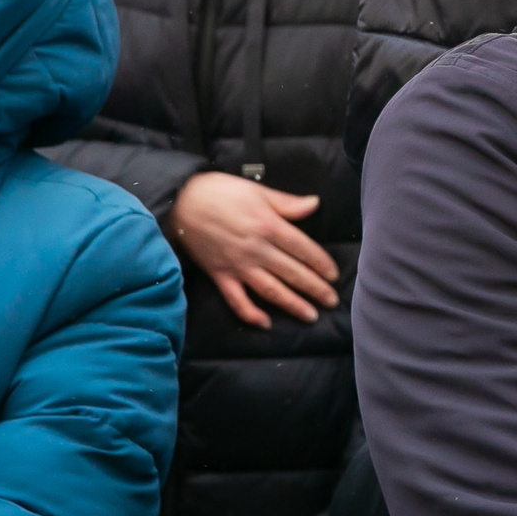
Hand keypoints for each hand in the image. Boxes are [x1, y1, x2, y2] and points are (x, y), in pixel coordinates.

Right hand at [166, 172, 339, 327]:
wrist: (181, 201)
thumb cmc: (221, 191)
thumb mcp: (258, 191)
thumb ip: (287, 203)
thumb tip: (315, 204)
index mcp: (269, 226)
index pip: (303, 249)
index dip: (321, 264)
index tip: (334, 276)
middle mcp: (257, 250)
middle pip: (292, 273)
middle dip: (314, 289)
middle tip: (332, 302)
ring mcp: (238, 266)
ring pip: (270, 290)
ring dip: (292, 304)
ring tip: (310, 315)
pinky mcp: (220, 276)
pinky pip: (237, 300)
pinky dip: (250, 314)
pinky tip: (265, 323)